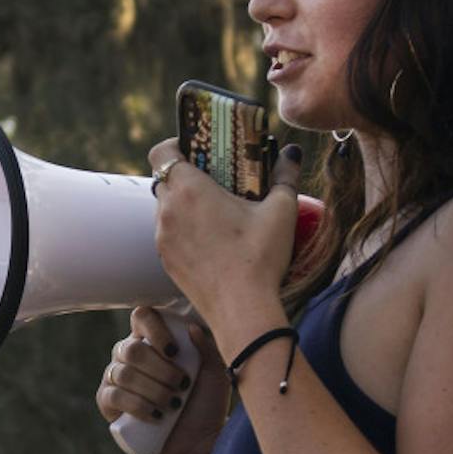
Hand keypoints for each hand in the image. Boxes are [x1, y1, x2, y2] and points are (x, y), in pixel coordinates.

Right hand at [97, 307, 228, 453]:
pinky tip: (157, 416)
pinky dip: (139, 406)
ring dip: (154, 390)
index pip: (142, 317)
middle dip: (161, 370)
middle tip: (182, 385)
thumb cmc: (208, 405)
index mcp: (153, 341)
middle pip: (132, 349)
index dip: (155, 329)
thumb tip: (190, 328)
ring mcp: (115, 378)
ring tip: (174, 404)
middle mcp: (129, 356)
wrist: (200, 444)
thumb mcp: (215, 373)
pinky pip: (114, 396)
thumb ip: (206, 348)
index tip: (175, 352)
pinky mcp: (108, 403)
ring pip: (124, 374)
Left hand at [147, 138, 303, 327]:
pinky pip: (168, 234)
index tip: (196, 148)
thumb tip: (291, 153)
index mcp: (189, 190)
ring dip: (184, 203)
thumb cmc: (259, 257)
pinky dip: (183, 229)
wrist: (241, 309)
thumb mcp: (281, 210)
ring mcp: (162, 238)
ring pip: (165, 208)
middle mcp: (168, 211)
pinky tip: (211, 237)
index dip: (174, 144)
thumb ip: (285, 175)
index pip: (161, 152)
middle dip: (185, 174)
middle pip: (164, 179)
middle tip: (214, 177)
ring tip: (216, 210)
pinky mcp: (165, 261)